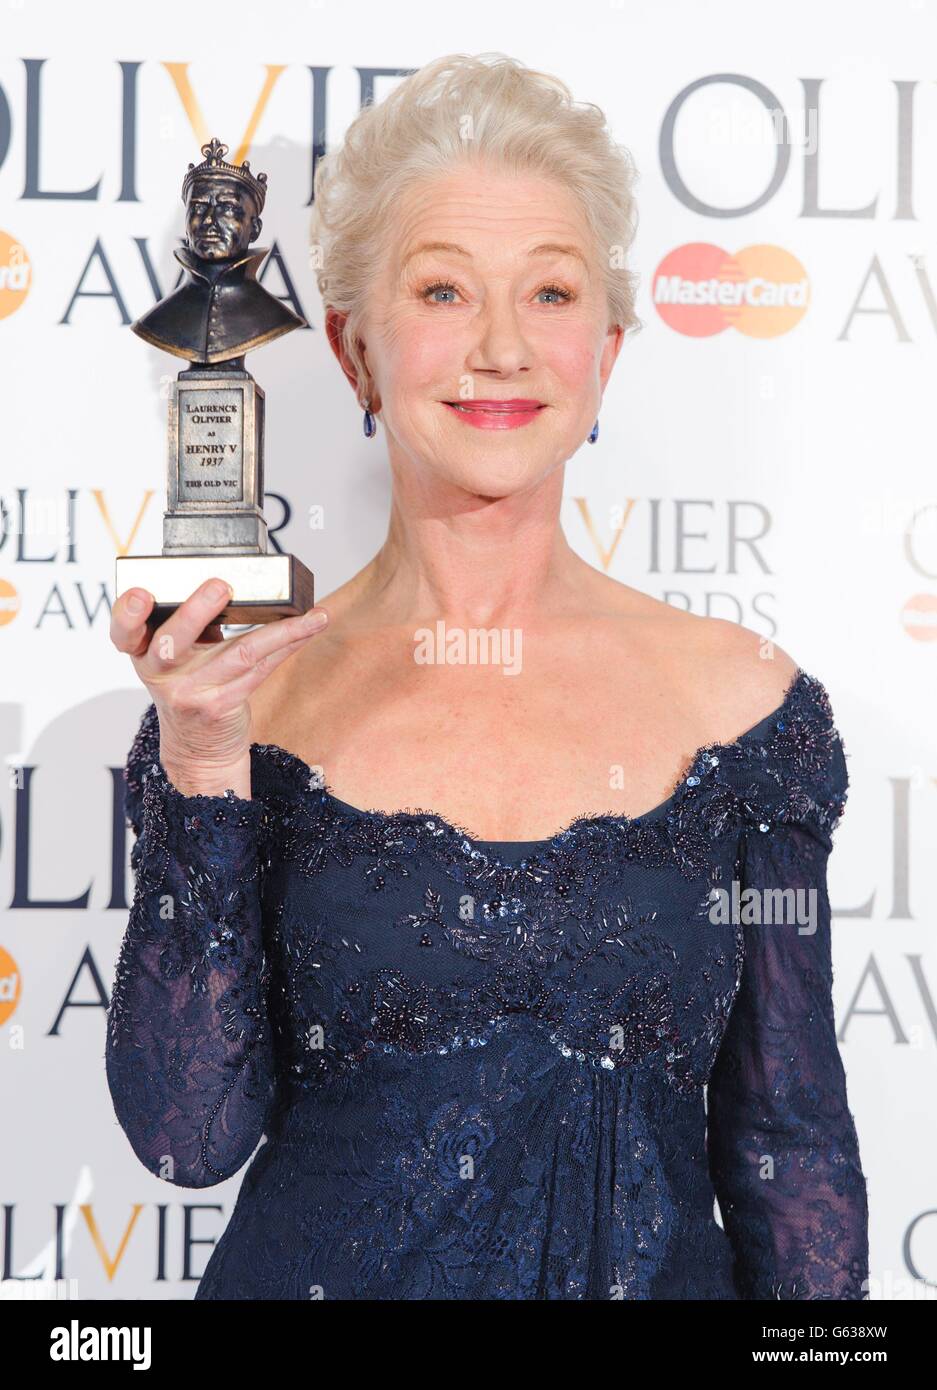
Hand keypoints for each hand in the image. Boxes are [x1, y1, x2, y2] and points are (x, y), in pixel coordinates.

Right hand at [110, 578, 327, 796]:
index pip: (123, 633)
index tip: (142, 594)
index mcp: (142, 654)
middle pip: (173, 641)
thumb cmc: (189, 688)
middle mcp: (162, 674)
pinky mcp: (223, 705)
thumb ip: (189, 623)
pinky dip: (290, 643)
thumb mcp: (173, 658)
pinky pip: (263, 668)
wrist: (198, 749)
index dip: (127, 613)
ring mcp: (193, 692)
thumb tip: (228, 577)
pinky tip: (311, 627)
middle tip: (220, 585)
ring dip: (279, 631)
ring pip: (238, 653)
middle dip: (197, 611)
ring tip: (308, 614)